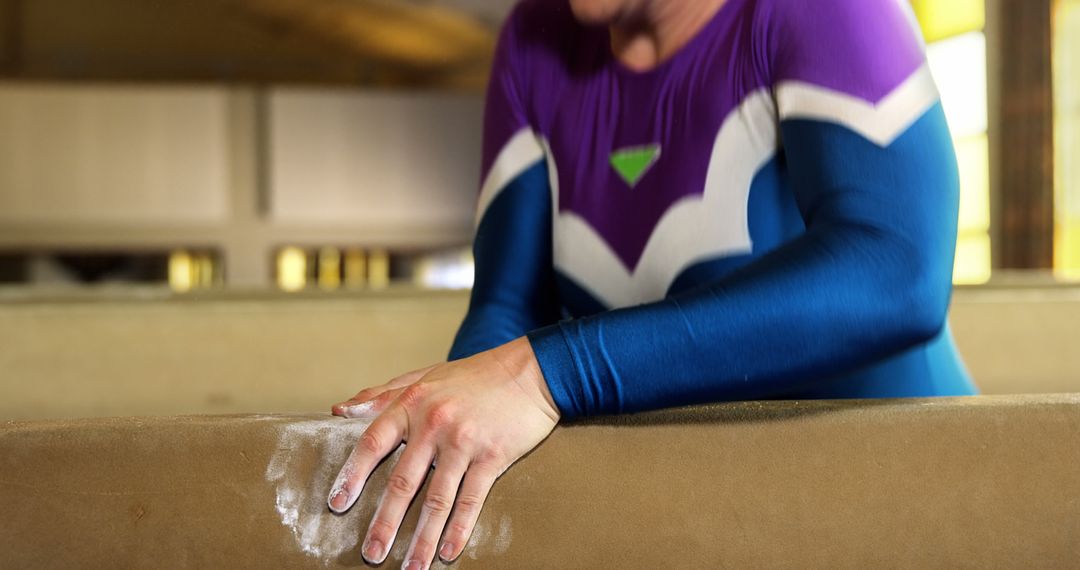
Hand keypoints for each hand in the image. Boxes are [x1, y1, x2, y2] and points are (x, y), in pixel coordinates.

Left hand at [327, 337, 559, 568]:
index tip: (337, 504)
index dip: (352, 474)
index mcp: (412, 403)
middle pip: (402, 481)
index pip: (373, 443)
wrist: (530, 371)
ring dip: (421, 538)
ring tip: (410, 568)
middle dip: (385, 523)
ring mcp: (464, 442)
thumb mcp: (425, 376)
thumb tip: (341, 410)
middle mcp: (434, 424)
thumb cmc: (475, 375)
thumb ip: (383, 394)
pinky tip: (448, 553)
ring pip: (437, 499)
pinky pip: (471, 500)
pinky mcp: (493, 456)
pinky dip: (459, 529)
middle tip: (371, 554)